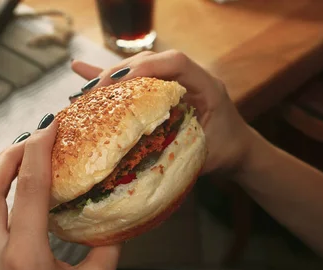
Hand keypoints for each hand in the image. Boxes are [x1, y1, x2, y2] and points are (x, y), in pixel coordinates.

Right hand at [71, 50, 260, 175]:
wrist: (240, 151)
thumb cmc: (228, 152)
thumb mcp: (208, 154)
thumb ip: (183, 149)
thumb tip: (144, 154)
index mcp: (207, 86)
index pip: (176, 63)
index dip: (147, 68)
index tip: (121, 82)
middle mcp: (190, 79)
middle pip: (152, 62)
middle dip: (121, 73)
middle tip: (95, 91)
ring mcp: (176, 83)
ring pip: (141, 70)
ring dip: (112, 78)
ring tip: (84, 90)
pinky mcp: (164, 93)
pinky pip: (136, 82)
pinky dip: (113, 80)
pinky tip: (82, 73)